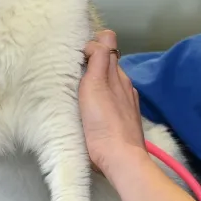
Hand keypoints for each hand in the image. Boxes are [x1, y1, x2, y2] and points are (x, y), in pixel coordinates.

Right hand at [78, 30, 146, 176]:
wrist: (120, 159)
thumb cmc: (103, 122)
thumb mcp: (95, 85)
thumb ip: (98, 59)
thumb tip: (97, 41)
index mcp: (117, 74)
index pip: (108, 44)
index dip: (93, 44)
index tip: (76, 56)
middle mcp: (125, 84)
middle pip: (109, 63)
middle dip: (92, 63)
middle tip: (72, 73)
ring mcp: (128, 102)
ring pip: (111, 82)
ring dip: (97, 82)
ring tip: (78, 92)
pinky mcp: (126, 119)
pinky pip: (114, 99)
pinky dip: (103, 98)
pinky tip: (92, 110)